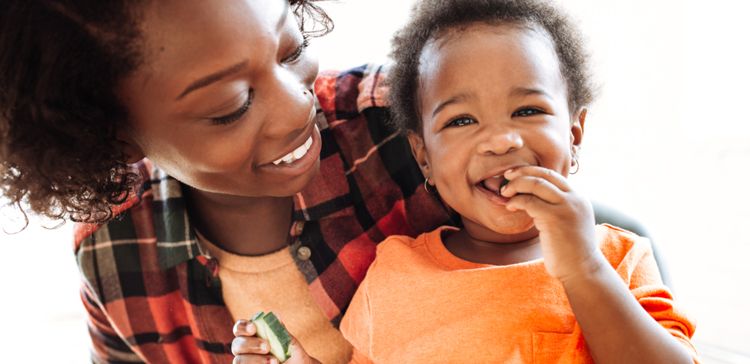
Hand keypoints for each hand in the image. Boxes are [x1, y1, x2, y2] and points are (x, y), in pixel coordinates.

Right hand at [232, 319, 319, 363]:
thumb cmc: (294, 357)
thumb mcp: (290, 343)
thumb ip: (280, 331)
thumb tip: (275, 315)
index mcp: (253, 336)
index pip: (239, 328)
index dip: (243, 327)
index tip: (253, 328)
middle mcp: (246, 350)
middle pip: (236, 344)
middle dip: (250, 344)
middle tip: (267, 347)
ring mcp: (246, 362)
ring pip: (238, 360)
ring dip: (255, 360)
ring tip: (275, 362)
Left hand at [500, 166, 603, 280]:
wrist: (582, 270)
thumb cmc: (571, 251)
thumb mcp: (569, 222)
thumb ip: (557, 208)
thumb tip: (534, 199)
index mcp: (578, 198)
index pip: (553, 174)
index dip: (532, 171)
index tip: (516, 175)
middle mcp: (574, 199)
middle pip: (544, 174)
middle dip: (522, 172)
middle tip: (506, 177)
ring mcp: (566, 207)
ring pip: (536, 183)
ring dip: (516, 185)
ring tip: (505, 193)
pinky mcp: (554, 218)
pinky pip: (529, 201)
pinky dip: (516, 201)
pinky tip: (510, 206)